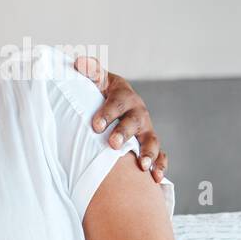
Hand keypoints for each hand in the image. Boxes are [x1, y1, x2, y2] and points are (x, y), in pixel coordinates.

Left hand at [72, 55, 167, 183]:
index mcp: (123, 95)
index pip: (117, 102)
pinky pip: (160, 155)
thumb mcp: (96, 81)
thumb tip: (79, 61)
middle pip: (135, 122)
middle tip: (112, 144)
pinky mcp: (149, 143)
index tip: (95, 126)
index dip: (107, 113)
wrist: (116, 103)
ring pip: (151, 139)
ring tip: (142, 166)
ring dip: (148, 152)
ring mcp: (146, 129)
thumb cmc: (101, 93)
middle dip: (124, 133)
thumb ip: (91, 72)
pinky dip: (160, 165)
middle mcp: (137, 112)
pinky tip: (156, 178)